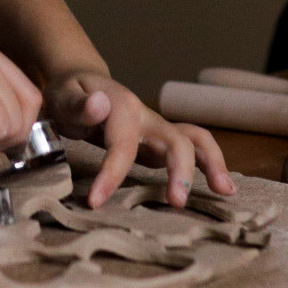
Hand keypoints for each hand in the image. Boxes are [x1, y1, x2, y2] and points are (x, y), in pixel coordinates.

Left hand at [46, 70, 235, 208]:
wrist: (82, 84)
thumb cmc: (69, 94)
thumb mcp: (62, 96)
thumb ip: (77, 104)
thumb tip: (99, 105)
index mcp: (122, 107)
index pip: (122, 144)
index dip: (112, 174)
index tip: (95, 202)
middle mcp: (147, 116)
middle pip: (175, 139)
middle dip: (180, 170)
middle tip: (177, 203)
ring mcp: (157, 128)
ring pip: (195, 140)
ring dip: (212, 164)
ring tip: (226, 192)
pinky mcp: (161, 141)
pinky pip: (193, 149)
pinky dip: (210, 165)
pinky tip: (222, 187)